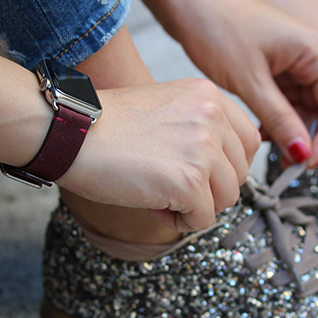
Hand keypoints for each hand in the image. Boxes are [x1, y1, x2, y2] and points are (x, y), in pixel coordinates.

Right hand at [57, 79, 259, 231]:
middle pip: (240, 173)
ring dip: (196, 207)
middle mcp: (212, 116)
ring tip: (161, 196)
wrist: (69, 131)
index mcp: (208, 95)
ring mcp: (203, 148)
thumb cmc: (107, 125)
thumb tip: (219, 172)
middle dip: (211, 190)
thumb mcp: (164, 109)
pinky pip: (202, 219)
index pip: (249, 141)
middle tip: (173, 188)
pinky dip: (180, 222)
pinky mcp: (189, 181)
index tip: (203, 175)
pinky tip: (153, 205)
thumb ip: (198, 130)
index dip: (228, 167)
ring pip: (227, 198)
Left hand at [160, 0, 317, 166]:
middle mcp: (307, 56)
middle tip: (284, 165)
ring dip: (287, 130)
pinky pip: (280, 100)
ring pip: (298, 106)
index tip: (305, 162)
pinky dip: (272, 118)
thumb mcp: (250, 81)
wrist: (187, 4)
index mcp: (313, 51)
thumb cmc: (219, 29)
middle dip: (305, 136)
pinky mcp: (268, 67)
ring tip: (269, 151)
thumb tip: (301, 152)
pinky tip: (258, 133)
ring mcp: (287, 61)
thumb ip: (278, 118)